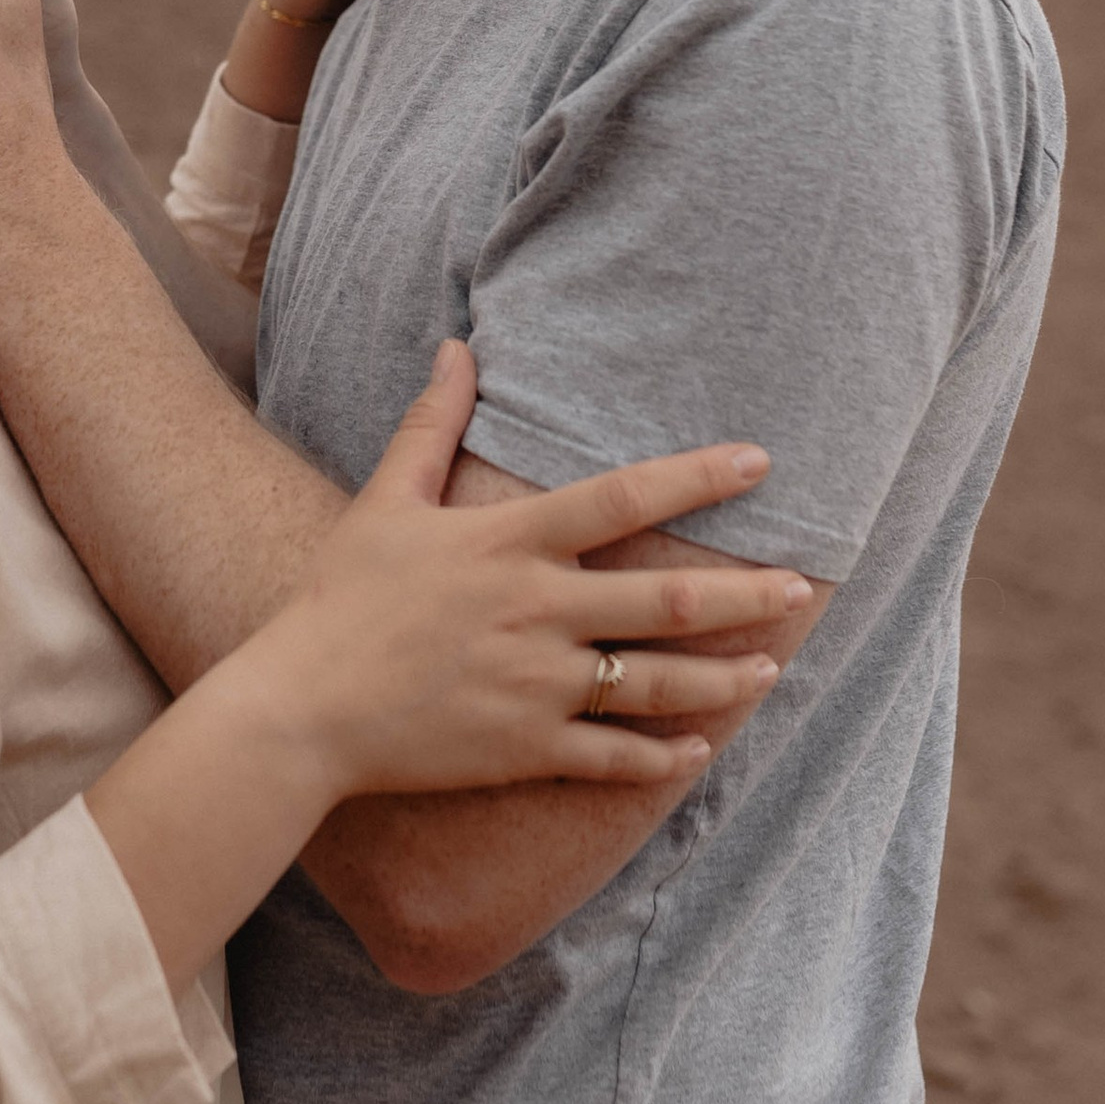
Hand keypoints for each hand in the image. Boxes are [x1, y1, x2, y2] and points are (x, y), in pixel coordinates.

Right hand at [235, 346, 807, 810]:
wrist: (304, 708)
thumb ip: (431, 425)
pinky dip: (664, 756)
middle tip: (800, 586)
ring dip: (723, 677)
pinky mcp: (526, 747)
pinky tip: (699, 750)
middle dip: (743, 593)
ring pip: (656, 682)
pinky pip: (614, 756)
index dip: (698, 475)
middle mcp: (538, 610)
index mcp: (510, 543)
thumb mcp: (385, 501)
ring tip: (770, 668)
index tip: (759, 462)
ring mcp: (537, 684)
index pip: (624, 497)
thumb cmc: (341, 598)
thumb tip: (456, 348)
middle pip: (666, 599)